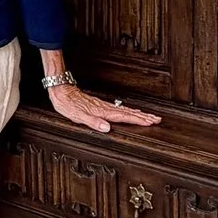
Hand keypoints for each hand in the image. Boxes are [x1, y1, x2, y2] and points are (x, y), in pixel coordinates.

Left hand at [46, 82, 160, 133]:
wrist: (60, 89)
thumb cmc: (67, 104)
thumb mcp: (77, 116)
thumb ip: (93, 122)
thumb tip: (107, 128)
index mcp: (101, 112)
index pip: (124, 117)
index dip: (138, 120)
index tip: (150, 122)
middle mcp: (104, 108)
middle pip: (128, 112)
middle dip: (143, 117)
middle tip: (157, 119)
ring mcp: (103, 105)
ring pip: (125, 109)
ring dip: (138, 113)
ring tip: (149, 116)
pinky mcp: (99, 104)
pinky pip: (118, 108)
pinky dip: (128, 110)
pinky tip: (130, 111)